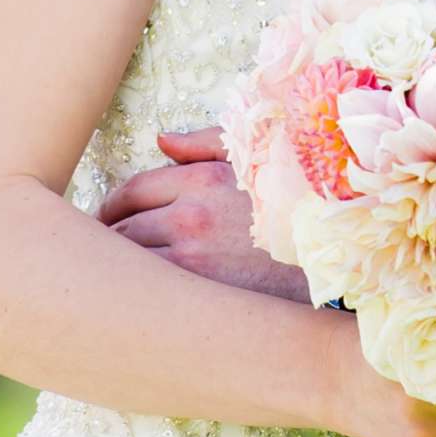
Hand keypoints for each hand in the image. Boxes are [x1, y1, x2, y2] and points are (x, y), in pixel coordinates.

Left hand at [97, 128, 311, 299]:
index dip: (113, 206)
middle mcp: (191, 215)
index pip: (134, 190)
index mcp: (203, 179)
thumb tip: (163, 139)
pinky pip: (148, 289)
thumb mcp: (256, 161)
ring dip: (120, 268)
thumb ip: (206, 144)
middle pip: (123, 228)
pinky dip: (137, 290)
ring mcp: (192, 256)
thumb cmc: (293, 210)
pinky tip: (139, 296)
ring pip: (130, 260)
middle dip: (112, 239)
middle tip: (105, 252)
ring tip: (117, 276)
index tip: (107, 218)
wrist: (331, 264)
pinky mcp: (198, 293)